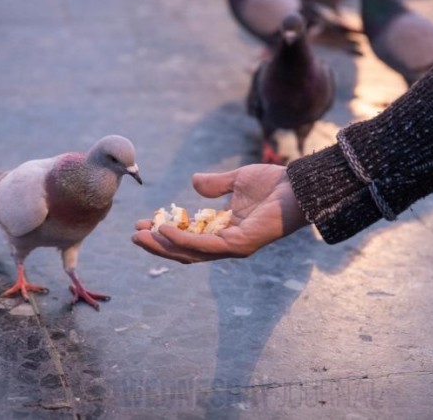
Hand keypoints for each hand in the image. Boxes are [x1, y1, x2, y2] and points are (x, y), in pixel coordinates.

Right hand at [131, 164, 308, 262]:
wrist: (298, 186)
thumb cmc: (275, 184)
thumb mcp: (237, 180)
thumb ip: (216, 185)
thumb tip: (194, 182)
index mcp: (226, 230)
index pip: (190, 237)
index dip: (166, 232)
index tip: (144, 222)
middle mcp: (228, 243)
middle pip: (185, 251)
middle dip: (158, 244)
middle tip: (134, 234)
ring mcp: (233, 247)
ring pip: (190, 252)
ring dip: (163, 245)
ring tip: (140, 234)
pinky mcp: (239, 245)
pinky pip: (204, 245)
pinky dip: (181, 240)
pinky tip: (163, 229)